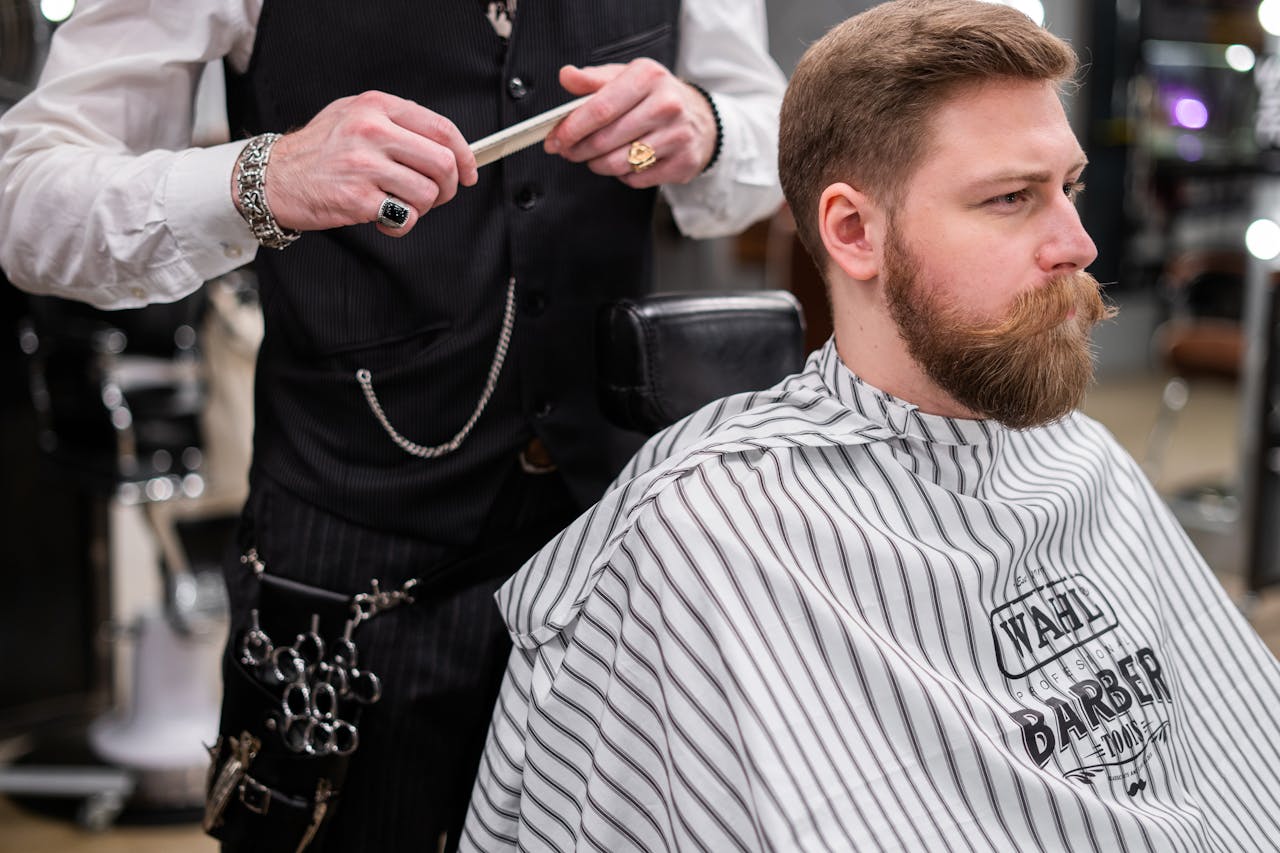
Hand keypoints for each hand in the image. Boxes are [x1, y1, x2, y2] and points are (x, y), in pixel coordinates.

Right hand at [240, 91, 478, 237]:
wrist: (273, 177)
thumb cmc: (318, 150)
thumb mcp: (352, 115)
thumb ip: (396, 122)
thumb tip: (446, 145)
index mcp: (376, 107)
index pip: (441, 128)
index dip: (464, 155)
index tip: (469, 172)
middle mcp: (372, 131)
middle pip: (443, 163)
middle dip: (449, 187)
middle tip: (437, 195)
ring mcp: (365, 165)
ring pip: (428, 193)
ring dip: (422, 208)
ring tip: (399, 205)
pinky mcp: (358, 199)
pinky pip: (405, 218)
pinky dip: (401, 225)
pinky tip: (384, 219)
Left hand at [543, 59, 715, 187]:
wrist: (701, 119)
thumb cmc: (655, 97)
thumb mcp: (627, 78)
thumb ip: (594, 80)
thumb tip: (566, 76)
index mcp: (648, 77)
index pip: (601, 108)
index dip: (572, 127)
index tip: (555, 139)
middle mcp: (667, 105)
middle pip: (606, 139)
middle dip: (578, 150)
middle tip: (567, 151)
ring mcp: (678, 136)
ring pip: (619, 163)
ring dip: (598, 165)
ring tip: (594, 157)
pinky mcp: (683, 162)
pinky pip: (636, 178)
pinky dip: (623, 175)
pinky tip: (625, 162)